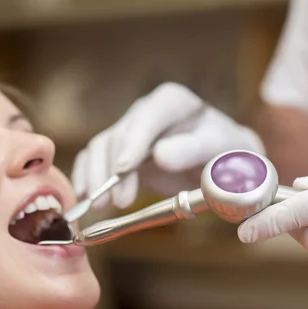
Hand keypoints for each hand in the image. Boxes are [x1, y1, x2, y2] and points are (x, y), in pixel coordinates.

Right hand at [71, 82, 264, 208]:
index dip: (134, 140)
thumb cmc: (223, 151)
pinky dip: (85, 175)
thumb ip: (193, 149)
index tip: (126, 168)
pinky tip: (84, 196)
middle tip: (119, 202)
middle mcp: (146, 111)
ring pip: (102, 146)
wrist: (219, 161)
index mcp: (173, 102)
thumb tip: (160, 154)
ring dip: (97, 177)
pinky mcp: (118, 150)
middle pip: (121, 135)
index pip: (150, 115)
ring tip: (101, 206)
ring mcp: (129, 130)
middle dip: (115, 170)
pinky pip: (93, 158)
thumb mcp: (218, 149)